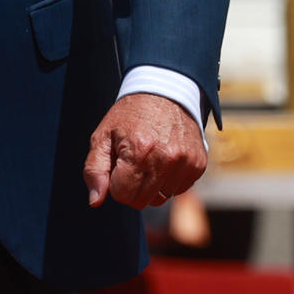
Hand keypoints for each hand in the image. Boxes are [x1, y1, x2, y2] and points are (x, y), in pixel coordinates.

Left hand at [83, 92, 207, 209]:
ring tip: (149, 158)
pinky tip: (164, 159)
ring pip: (161, 199)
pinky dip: (168, 180)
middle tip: (132, 161)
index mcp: (139, 152)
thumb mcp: (102, 136)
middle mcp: (166, 160)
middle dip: (132, 186)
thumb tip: (95, 201)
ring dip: (151, 185)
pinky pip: (178, 190)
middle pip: (142, 201)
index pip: (122, 195)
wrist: (164, 91)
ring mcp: (186, 163)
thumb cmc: (129, 116)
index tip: (118, 163)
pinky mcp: (198, 165)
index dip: (116, 182)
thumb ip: (94, 170)